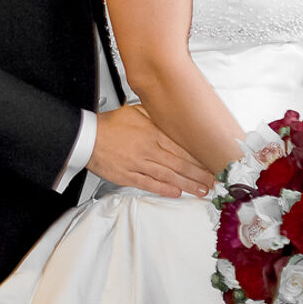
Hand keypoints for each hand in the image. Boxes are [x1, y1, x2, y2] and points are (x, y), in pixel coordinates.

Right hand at [87, 105, 212, 197]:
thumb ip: (157, 116)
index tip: (213, 163)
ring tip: (202, 190)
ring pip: (168, 175)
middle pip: (180, 163)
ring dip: (187, 184)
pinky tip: (177, 193)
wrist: (87, 138)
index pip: (183, 147)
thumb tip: (175, 117)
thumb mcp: (137, 111)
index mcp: (153, 132)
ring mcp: (138, 164)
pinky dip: (164, 189)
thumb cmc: (111, 125)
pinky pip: (149, 184)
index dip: (200, 157)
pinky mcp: (128, 176)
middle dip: (200, 174)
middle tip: (215, 181)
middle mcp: (148, 149)